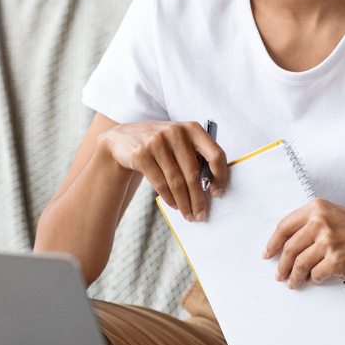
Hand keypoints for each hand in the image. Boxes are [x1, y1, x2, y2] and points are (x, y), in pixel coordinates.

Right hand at [98, 121, 227, 222]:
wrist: (123, 138)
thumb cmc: (162, 145)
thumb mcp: (180, 142)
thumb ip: (196, 158)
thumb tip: (210, 189)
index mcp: (193, 129)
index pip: (215, 154)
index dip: (220, 176)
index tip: (217, 193)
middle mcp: (176, 132)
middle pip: (194, 174)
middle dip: (199, 199)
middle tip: (202, 216)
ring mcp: (157, 142)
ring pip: (176, 181)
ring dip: (184, 203)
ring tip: (189, 215)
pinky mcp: (141, 154)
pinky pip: (160, 183)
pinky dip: (169, 198)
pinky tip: (174, 206)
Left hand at [264, 199, 344, 287]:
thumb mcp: (339, 216)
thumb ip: (315, 223)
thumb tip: (290, 243)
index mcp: (318, 207)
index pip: (284, 226)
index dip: (273, 243)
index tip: (268, 254)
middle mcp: (320, 221)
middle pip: (289, 248)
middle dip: (281, 265)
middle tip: (279, 275)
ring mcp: (328, 241)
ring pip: (299, 264)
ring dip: (294, 277)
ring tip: (293, 283)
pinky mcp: (337, 260)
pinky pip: (315, 274)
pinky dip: (313, 280)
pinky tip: (315, 281)